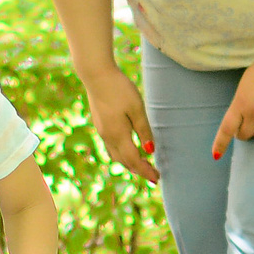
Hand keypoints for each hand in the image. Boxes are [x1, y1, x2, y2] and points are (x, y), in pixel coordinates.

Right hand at [80, 64, 157, 183]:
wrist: (96, 75)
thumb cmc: (119, 89)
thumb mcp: (137, 108)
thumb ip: (143, 130)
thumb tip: (150, 150)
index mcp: (118, 135)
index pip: (134, 160)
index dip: (146, 171)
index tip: (157, 178)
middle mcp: (108, 137)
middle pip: (124, 161)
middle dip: (139, 170)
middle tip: (153, 175)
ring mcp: (102, 131)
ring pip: (116, 156)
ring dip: (129, 164)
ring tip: (142, 166)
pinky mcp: (100, 124)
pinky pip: (111, 147)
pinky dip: (122, 154)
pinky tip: (128, 151)